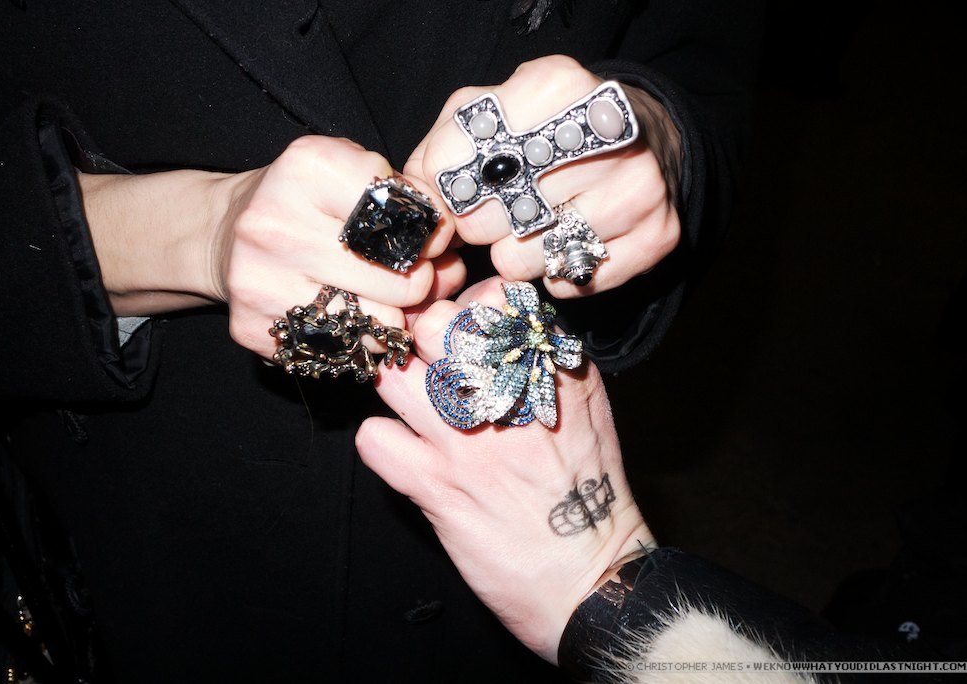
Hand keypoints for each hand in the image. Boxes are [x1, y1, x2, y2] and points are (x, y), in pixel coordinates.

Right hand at [81, 136, 465, 358]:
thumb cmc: (308, 202)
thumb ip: (413, 206)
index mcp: (307, 168)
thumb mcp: (356, 174)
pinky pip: (339, 352)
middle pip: (399, 280)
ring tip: (378, 300)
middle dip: (416, 283)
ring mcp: (259, 280)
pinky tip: (345, 319)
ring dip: (390, 319)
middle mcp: (275, 224)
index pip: (407, 214)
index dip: (429, 231)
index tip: (423, 236)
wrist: (226, 232)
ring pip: (374, 325)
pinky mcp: (252, 327)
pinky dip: (355, 341)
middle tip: (406, 277)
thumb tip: (453, 265)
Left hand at [356, 276, 653, 663]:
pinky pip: (375, 439)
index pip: (489, 299)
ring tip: (409, 404)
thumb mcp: (587, 409)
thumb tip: (501, 323)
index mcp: (550, 370)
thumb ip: (547, 359)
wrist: (591, 576)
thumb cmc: (590, 494)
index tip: (458, 330)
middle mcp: (507, 397)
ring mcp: (467, 442)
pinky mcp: (437, 487)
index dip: (462, 308)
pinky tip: (404, 454)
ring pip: (394, 374)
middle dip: (419, 337)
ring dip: (394, 384)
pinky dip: (381, 443)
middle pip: (433, 326)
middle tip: (421, 361)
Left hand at [405, 55, 679, 298]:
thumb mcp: (494, 114)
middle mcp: (605, 134)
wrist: (647, 139)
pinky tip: (566, 242)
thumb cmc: (551, 129)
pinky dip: (554, 273)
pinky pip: (567, 283)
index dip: (443, 185)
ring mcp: (637, 188)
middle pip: (486, 217)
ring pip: (522, 259)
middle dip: (476, 224)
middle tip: (495, 211)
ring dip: (512, 254)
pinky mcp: (656, 236)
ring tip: (534, 225)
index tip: (454, 189)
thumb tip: (414, 201)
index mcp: (557, 86)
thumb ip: (442, 149)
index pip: (458, 158)